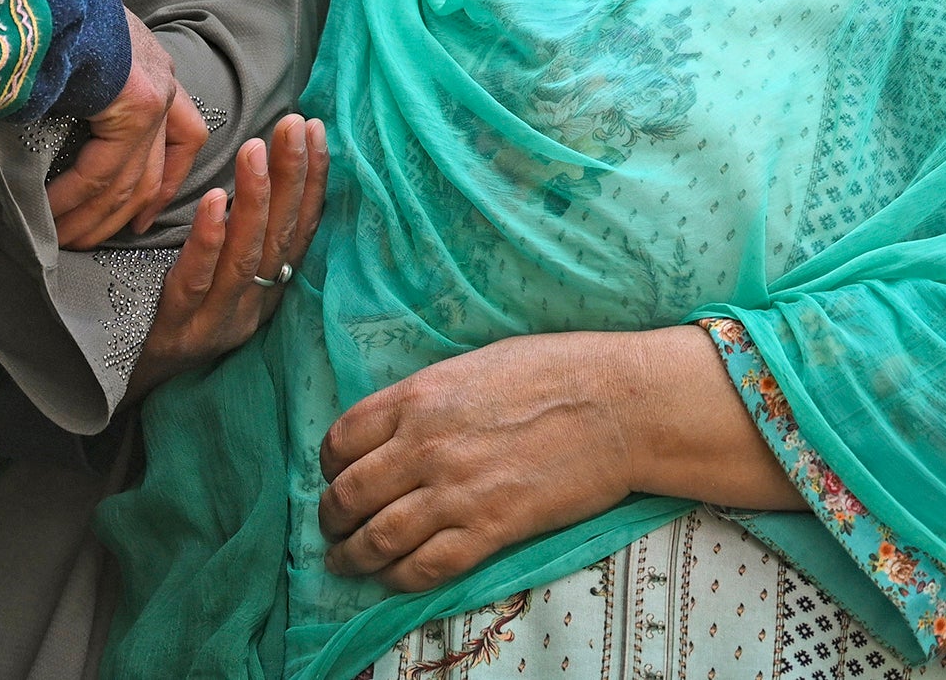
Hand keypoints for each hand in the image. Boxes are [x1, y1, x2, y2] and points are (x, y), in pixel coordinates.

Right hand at [47, 12, 206, 248]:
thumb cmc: (50, 15)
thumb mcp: (76, 56)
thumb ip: (84, 92)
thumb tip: (61, 129)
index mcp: (154, 71)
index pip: (183, 137)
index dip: (164, 184)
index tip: (143, 219)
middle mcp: (164, 83)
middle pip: (156, 170)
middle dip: (121, 215)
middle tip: (87, 242)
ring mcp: (156, 94)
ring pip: (130, 181)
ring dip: (92, 218)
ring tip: (61, 240)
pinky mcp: (138, 104)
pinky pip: (104, 172)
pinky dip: (74, 199)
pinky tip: (51, 214)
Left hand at [132, 117, 329, 391]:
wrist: (121, 381)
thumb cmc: (171, 314)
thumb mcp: (216, 275)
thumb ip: (240, 233)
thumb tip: (259, 165)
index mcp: (267, 291)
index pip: (300, 230)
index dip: (314, 181)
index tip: (314, 129)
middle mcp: (252, 307)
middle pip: (282, 237)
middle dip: (292, 176)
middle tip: (292, 125)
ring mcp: (217, 320)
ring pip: (247, 254)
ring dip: (256, 198)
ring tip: (255, 149)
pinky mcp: (180, 327)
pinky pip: (199, 278)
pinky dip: (209, 237)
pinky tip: (214, 199)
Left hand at [316, 327, 789, 592]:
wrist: (616, 405)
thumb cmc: (553, 373)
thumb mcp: (471, 366)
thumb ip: (426, 398)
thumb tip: (397, 427)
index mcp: (417, 397)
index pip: (341, 439)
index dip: (329, 465)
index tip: (334, 476)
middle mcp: (424, 446)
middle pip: (349, 493)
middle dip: (331, 517)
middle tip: (332, 528)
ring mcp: (454, 492)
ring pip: (377, 537)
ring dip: (352, 556)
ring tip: (345, 562)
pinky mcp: (489, 529)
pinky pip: (425, 566)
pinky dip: (398, 578)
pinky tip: (391, 578)